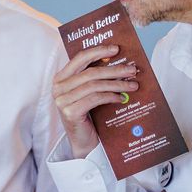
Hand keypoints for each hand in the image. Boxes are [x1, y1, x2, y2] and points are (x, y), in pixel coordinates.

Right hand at [51, 44, 137, 160]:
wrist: (84, 142)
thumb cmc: (89, 115)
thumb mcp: (90, 92)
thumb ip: (96, 77)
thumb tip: (120, 62)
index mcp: (61, 78)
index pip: (80, 58)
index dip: (99, 51)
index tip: (116, 49)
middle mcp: (58, 88)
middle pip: (90, 72)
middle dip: (114, 69)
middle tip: (132, 70)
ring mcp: (62, 100)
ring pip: (94, 85)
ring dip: (117, 84)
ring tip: (133, 85)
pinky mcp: (69, 112)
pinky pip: (95, 98)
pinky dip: (111, 96)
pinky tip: (122, 98)